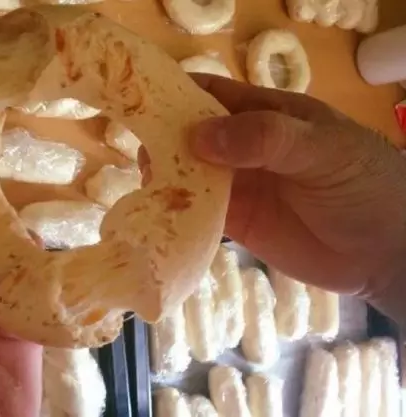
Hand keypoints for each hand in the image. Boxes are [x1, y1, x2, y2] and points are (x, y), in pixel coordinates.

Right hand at [143, 75, 405, 324]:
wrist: (387, 253)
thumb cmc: (363, 186)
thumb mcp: (323, 150)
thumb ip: (266, 138)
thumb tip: (197, 135)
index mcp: (265, 114)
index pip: (212, 93)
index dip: (175, 93)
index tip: (138, 102)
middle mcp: (245, 146)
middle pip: (192, 134)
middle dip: (162, 139)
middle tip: (137, 153)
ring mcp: (239, 185)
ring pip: (190, 173)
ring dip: (166, 176)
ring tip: (143, 184)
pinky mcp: (237, 222)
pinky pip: (199, 212)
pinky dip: (178, 211)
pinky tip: (158, 214)